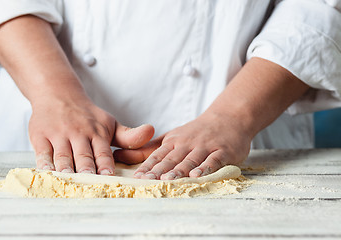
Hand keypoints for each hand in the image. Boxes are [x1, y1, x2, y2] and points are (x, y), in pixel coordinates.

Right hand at [30, 95, 153, 173]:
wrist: (58, 94)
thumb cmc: (87, 116)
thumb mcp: (109, 123)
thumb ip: (129, 135)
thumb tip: (151, 131)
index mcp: (97, 132)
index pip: (103, 151)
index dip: (105, 163)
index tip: (108, 175)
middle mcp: (79, 133)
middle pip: (83, 156)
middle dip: (86, 169)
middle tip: (89, 183)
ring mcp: (59, 134)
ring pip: (63, 156)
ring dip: (66, 169)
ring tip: (69, 180)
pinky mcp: (41, 136)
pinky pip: (43, 152)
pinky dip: (45, 163)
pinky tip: (48, 173)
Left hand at [114, 112, 251, 179]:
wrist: (228, 117)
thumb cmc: (197, 131)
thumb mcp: (174, 136)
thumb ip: (153, 147)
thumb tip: (124, 154)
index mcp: (174, 141)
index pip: (158, 155)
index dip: (147, 166)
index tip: (137, 177)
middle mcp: (187, 143)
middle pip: (171, 158)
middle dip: (159, 170)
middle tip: (147, 181)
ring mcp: (205, 146)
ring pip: (190, 160)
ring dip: (179, 170)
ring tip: (168, 179)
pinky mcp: (222, 151)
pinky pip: (213, 160)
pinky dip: (205, 168)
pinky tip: (197, 176)